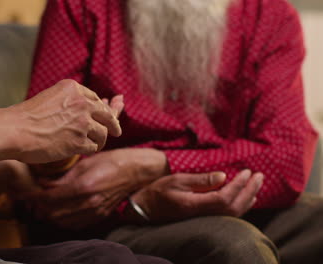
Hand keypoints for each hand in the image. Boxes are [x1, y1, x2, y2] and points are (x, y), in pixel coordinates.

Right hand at [9, 80, 123, 163]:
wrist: (14, 130)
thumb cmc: (26, 116)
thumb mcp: (50, 98)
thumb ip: (69, 102)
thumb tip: (88, 110)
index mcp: (73, 88)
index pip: (95, 99)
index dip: (103, 107)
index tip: (109, 109)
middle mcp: (82, 104)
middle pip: (107, 114)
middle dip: (114, 122)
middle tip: (117, 130)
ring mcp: (82, 123)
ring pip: (102, 133)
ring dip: (99, 140)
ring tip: (93, 144)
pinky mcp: (79, 142)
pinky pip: (93, 146)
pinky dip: (89, 149)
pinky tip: (81, 150)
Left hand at [30, 148, 166, 228]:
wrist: (136, 171)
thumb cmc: (111, 161)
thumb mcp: (85, 163)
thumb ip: (63, 176)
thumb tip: (42, 183)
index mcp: (83, 186)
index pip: (49, 199)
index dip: (32, 197)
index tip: (23, 193)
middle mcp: (88, 203)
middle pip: (52, 213)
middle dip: (38, 207)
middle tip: (30, 197)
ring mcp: (94, 212)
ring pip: (61, 222)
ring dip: (49, 214)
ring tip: (42, 204)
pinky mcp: (99, 216)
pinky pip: (74, 225)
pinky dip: (62, 220)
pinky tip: (59, 210)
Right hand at [128, 169, 263, 222]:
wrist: (146, 209)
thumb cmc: (158, 192)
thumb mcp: (177, 181)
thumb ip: (200, 180)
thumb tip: (223, 176)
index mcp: (195, 204)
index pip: (225, 197)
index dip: (239, 185)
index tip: (247, 172)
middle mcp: (202, 214)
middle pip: (234, 207)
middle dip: (250, 191)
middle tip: (260, 176)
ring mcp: (204, 218)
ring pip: (233, 213)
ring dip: (248, 198)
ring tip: (256, 184)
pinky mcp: (204, 218)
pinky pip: (228, 214)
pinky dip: (241, 205)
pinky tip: (246, 197)